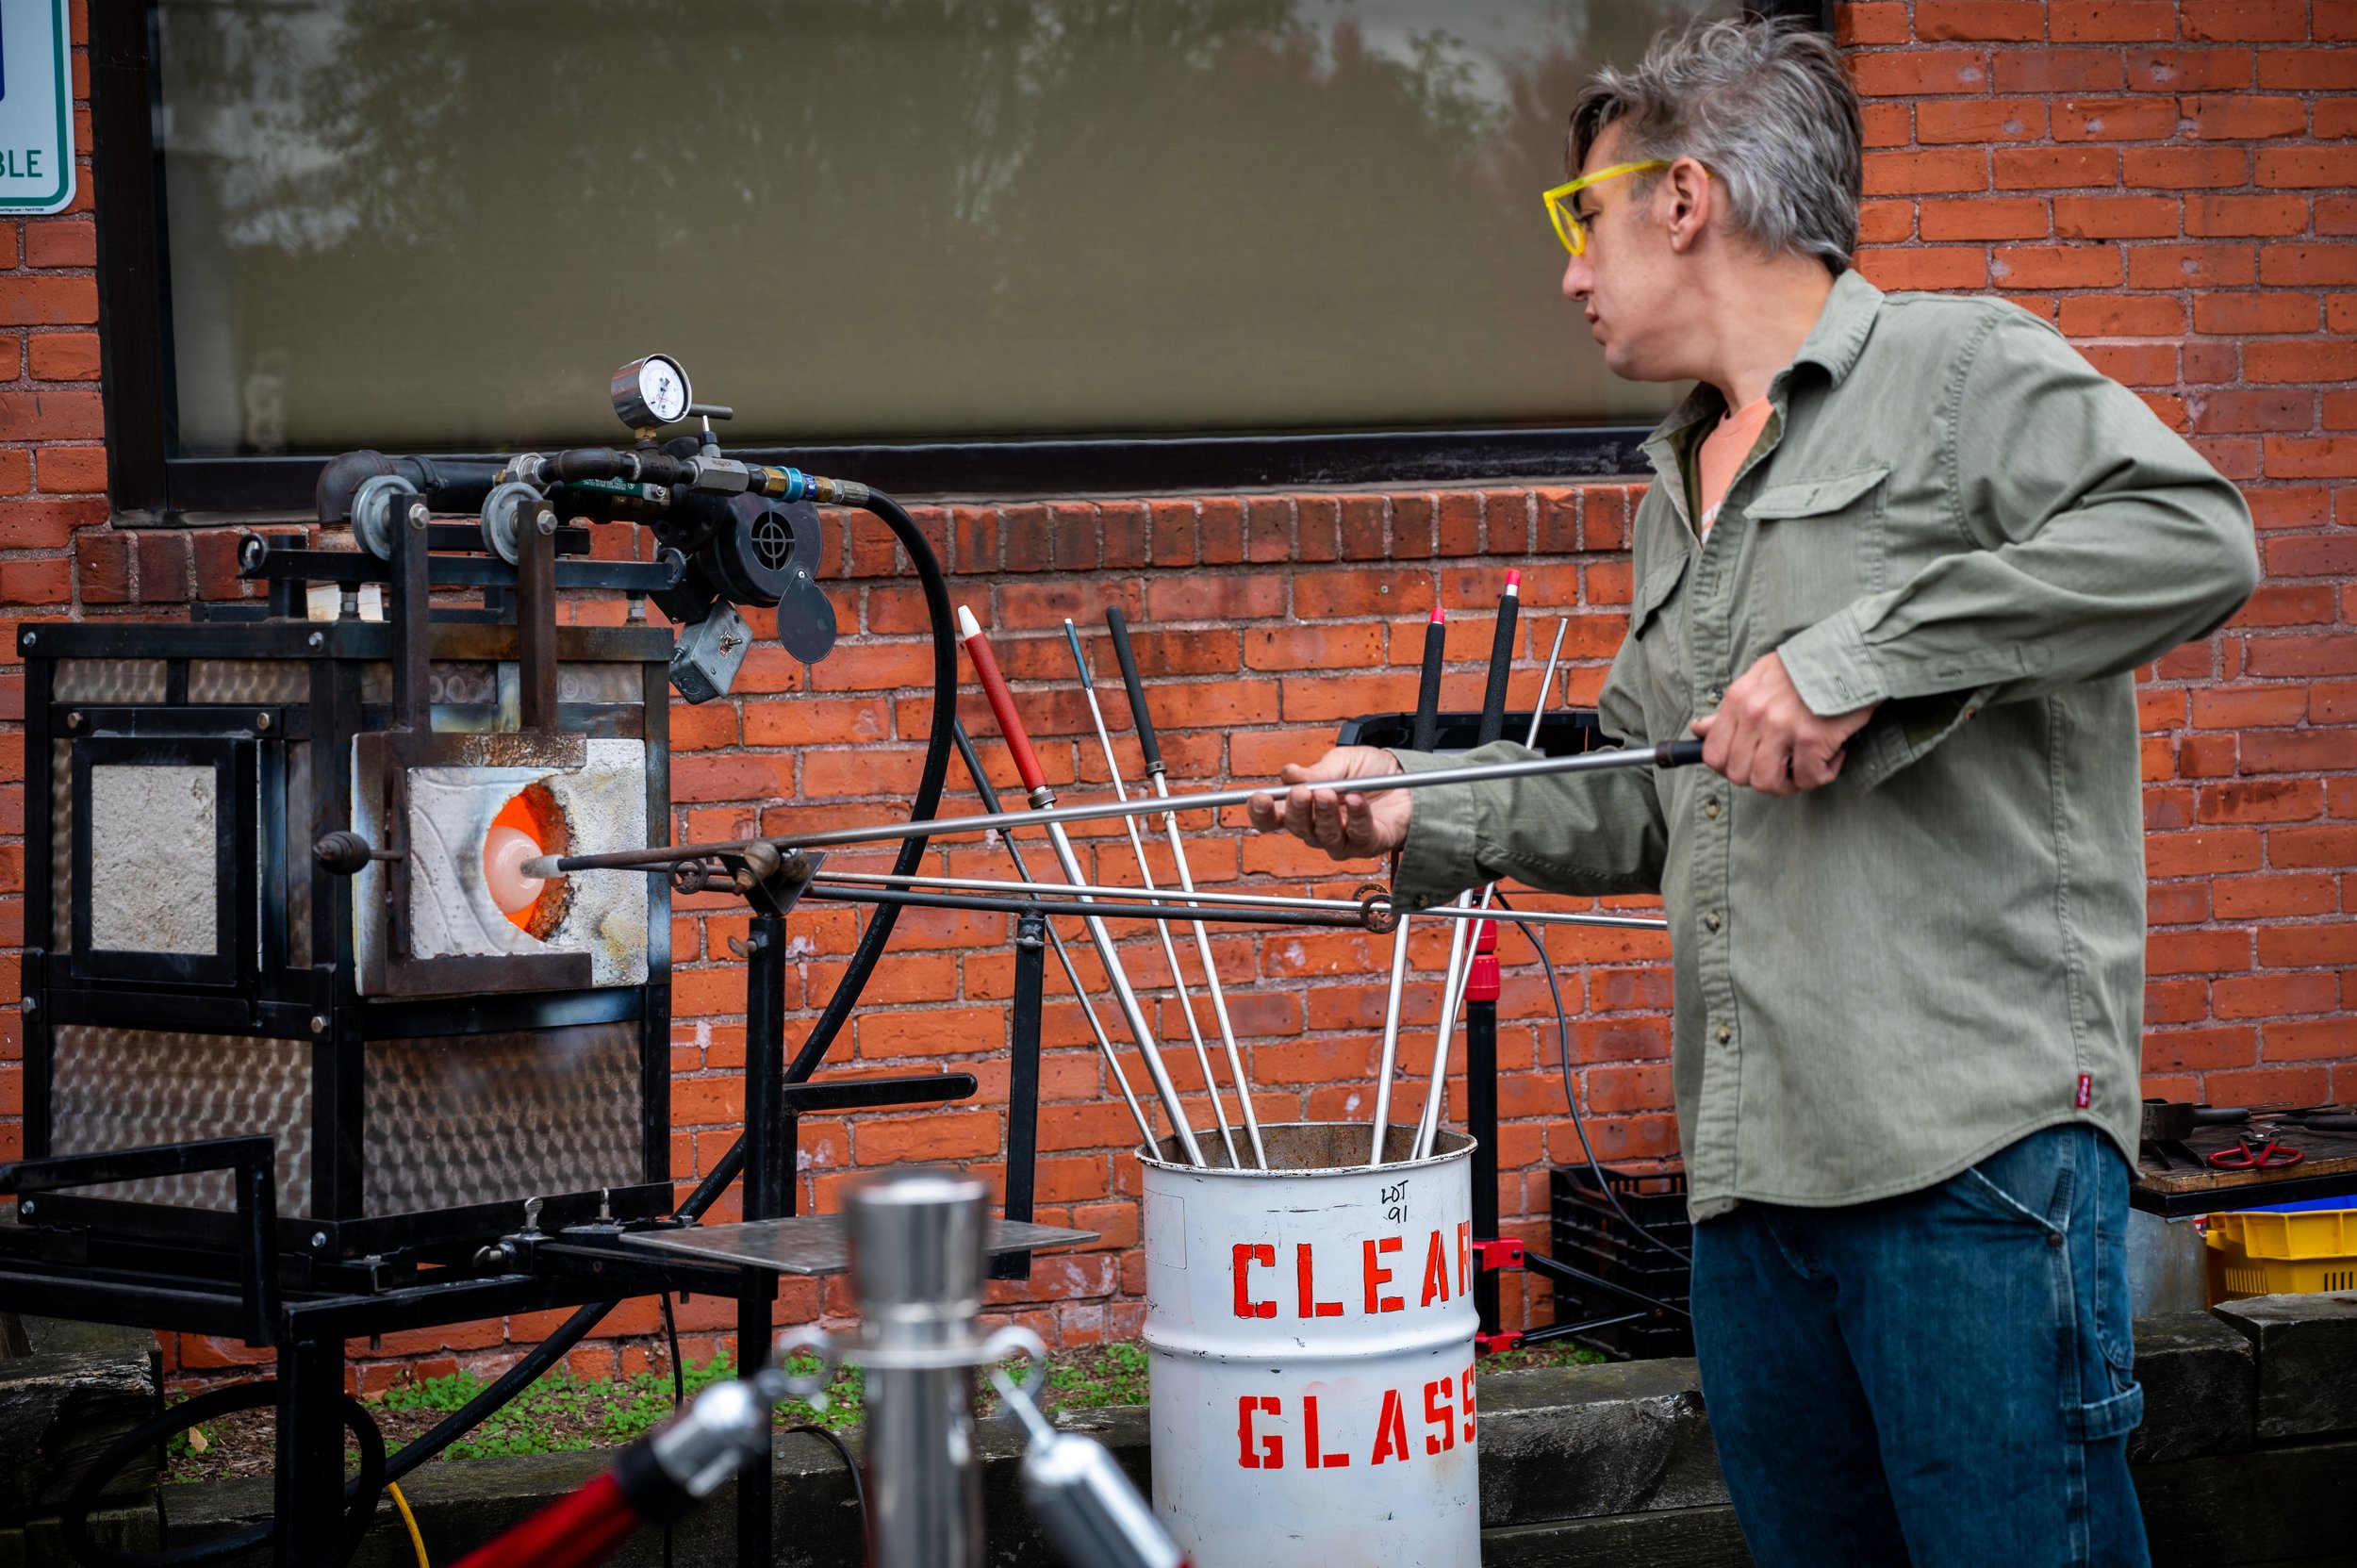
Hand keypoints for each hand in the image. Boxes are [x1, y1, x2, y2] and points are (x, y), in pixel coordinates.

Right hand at [1244, 746, 1410, 860]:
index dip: (1262, 812)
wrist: (1409, 779)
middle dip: (1296, 810)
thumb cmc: (1372, 772)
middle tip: (1302, 792)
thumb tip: (1290, 774)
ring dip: (1325, 814)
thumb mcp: (1344, 761)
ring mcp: (1341, 840)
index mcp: (1304, 806)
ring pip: (1323, 836)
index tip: (1258, 799)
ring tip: (1330, 793)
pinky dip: (1356, 816)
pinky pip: (1357, 835)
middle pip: (1297, 828)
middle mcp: (1317, 827)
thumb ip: (1319, 770)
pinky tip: (1357, 799)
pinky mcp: (1366, 845)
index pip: (1274, 817)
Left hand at [1690, 652, 1876, 794]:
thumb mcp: (1759, 678)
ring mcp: (1783, 727)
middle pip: (1739, 774)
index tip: (1749, 765)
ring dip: (1788, 783)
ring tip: (1803, 768)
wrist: (1850, 652)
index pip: (1713, 754)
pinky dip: (1822, 774)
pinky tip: (1831, 757)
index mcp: (1738, 700)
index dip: (1729, 768)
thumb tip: (1699, 729)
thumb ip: (1731, 708)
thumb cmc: (1805, 667)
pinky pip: (1808, 778)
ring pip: (1768, 782)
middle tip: (1782, 767)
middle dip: (1761, 778)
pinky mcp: (1813, 737)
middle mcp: (1756, 715)